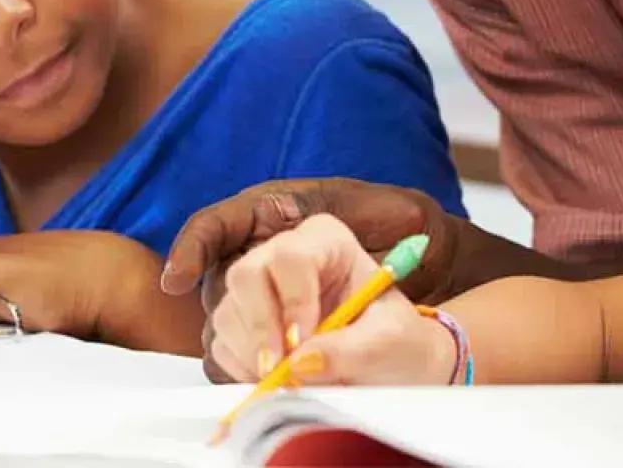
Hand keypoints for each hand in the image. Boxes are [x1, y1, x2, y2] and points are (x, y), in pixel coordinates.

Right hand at [208, 214, 456, 386]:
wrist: (392, 369)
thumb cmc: (399, 344)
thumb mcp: (391, 344)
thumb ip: (351, 350)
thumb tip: (300, 362)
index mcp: (327, 242)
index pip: (291, 255)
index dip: (292, 300)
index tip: (303, 342)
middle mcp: (285, 257)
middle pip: (245, 274)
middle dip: (259, 327)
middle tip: (280, 370)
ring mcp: (260, 291)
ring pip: (228, 312)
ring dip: (252, 354)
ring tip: (290, 381)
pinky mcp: (244, 326)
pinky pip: (223, 345)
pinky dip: (243, 370)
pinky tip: (277, 381)